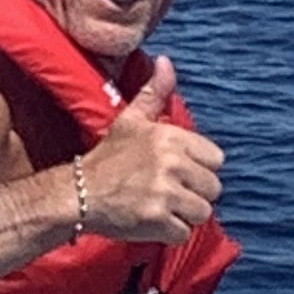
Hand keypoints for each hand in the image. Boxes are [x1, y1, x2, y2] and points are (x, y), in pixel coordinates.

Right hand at [75, 58, 224, 245]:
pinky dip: (170, 232)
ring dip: (185, 215)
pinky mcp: (157, 219)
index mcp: (170, 137)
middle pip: (213, 188)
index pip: (216, 159)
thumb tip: (166, 61)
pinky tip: (152, 221)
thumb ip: (154, 92)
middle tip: (168, 192)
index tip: (178, 172)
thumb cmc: (108, 157)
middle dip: (194, 194)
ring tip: (162, 207)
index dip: (199, 168)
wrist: (78, 192)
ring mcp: (165, 193)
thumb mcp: (131, 120)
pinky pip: (184, 233)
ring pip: (202, 212)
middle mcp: (171, 163)